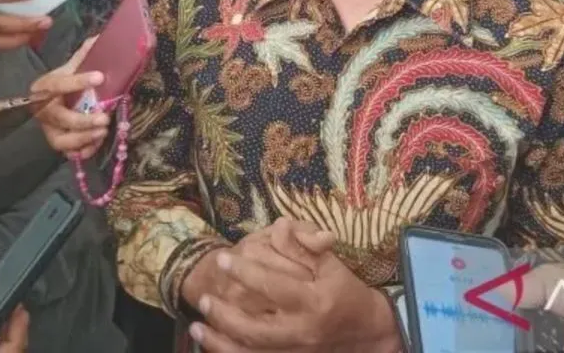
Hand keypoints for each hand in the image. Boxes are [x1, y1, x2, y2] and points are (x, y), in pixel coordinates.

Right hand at [31, 36, 111, 157]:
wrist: (59, 98)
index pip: (57, 84)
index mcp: (44, 87)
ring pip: (60, 141)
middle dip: (82, 120)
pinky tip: (97, 143)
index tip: (100, 77)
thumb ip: (85, 54)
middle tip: (104, 118)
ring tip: (103, 131)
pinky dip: (83, 150)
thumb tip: (100, 38)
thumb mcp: (74, 66)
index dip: (78, 82)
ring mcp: (49, 129)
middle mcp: (42, 110)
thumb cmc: (68, 81)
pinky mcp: (59, 143)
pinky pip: (68, 153)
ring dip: (83, 138)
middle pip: (58, 118)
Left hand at [190, 221, 400, 351]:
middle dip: (225, 314)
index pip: (273, 286)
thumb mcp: (331, 264)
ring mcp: (295, 351)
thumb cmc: (346, 291)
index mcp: (314, 301)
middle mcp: (302, 330)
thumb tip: (279, 224)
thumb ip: (304, 246)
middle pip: (255, 328)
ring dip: (220, 341)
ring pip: (251, 351)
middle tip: (205, 298)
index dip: (245, 272)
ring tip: (197, 325)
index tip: (222, 258)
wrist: (367, 331)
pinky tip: (212, 345)